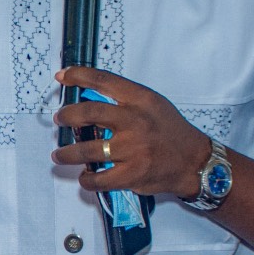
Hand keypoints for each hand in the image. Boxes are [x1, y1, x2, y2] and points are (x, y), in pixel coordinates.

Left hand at [52, 67, 209, 198]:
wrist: (194, 161)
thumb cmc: (171, 132)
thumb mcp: (152, 105)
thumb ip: (124, 100)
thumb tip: (88, 99)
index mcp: (141, 100)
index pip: (104, 80)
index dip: (78, 75)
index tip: (62, 76)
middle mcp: (135, 121)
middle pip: (89, 113)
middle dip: (67, 116)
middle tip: (61, 120)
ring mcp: (133, 149)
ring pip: (87, 150)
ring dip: (67, 153)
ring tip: (59, 155)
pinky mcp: (131, 174)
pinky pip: (98, 178)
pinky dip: (87, 179)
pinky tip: (85, 176)